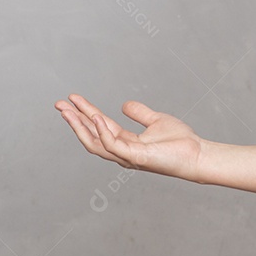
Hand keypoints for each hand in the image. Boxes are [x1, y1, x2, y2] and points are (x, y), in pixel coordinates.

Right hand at [55, 94, 206, 182]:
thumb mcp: (156, 120)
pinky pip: (113, 145)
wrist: (197, 154)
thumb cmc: (179, 142)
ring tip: (68, 111)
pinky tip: (96, 117)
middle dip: (74, 120)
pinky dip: (103, 131)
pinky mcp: (136, 157)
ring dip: (80, 126)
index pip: (99, 126)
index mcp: (126, 142)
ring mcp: (127, 156)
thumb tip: (124, 104)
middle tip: (59, 104)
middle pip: (91, 136)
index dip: (84, 112)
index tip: (72, 99)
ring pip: (95, 143)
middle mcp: (122, 151)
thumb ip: (139, 113)